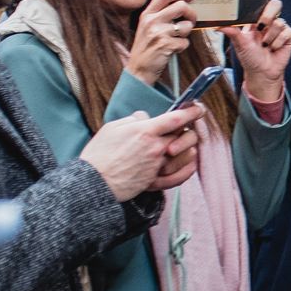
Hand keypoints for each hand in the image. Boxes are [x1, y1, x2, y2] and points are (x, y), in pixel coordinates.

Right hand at [79, 107, 204, 201]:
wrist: (92, 182)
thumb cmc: (99, 153)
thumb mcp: (112, 128)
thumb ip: (133, 120)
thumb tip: (144, 117)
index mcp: (146, 132)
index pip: (177, 118)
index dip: (191, 111)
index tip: (198, 107)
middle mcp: (156, 148)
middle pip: (184, 136)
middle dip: (188, 130)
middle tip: (184, 128)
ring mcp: (157, 166)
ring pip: (185, 155)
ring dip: (189, 147)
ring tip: (186, 144)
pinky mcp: (155, 181)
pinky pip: (180, 177)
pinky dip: (188, 169)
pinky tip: (190, 163)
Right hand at [125, 0, 196, 86]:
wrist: (139, 69)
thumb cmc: (146, 47)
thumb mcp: (147, 26)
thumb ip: (160, 14)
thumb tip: (181, 3)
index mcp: (147, 15)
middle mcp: (152, 21)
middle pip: (181, 6)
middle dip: (191, 13)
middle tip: (190, 20)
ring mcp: (159, 33)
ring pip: (186, 25)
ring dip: (186, 33)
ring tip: (176, 38)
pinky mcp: (166, 45)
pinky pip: (185, 41)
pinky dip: (182, 46)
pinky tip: (173, 49)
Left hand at [227, 0, 290, 110]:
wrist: (262, 72)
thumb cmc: (249, 56)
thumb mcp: (239, 43)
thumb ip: (232, 32)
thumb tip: (218, 25)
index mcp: (256, 16)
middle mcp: (269, 19)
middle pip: (274, 5)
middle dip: (267, 16)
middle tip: (260, 28)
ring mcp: (280, 26)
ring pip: (279, 21)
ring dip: (269, 37)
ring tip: (264, 45)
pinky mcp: (289, 35)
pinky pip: (286, 32)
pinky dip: (277, 42)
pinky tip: (273, 48)